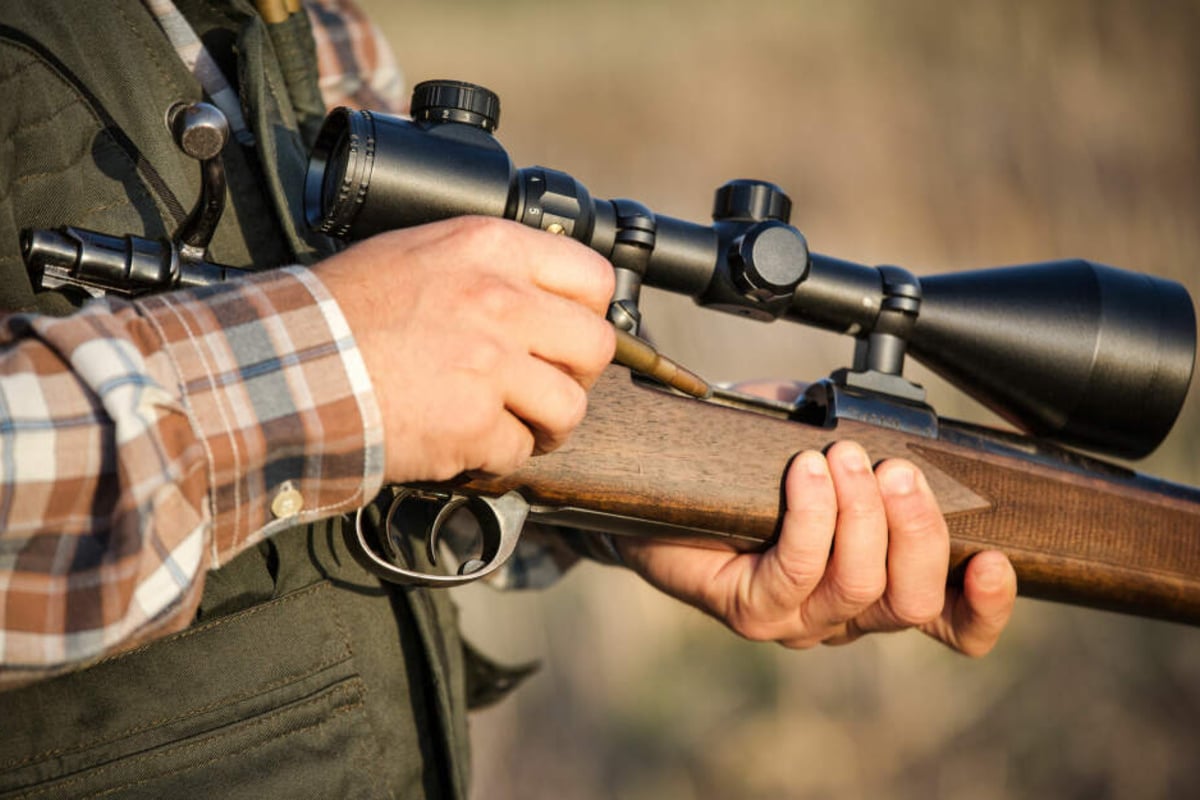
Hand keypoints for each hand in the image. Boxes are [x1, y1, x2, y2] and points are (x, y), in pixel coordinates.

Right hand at [315, 217, 615, 483]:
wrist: (288, 363)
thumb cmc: (340, 310)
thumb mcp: (419, 254)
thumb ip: (486, 268)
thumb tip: (537, 294)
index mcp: (491, 248)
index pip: (593, 277)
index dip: (588, 314)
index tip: (569, 335)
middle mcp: (502, 300)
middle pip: (595, 346)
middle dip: (577, 374)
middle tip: (546, 385)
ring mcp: (492, 365)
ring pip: (570, 407)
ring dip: (547, 424)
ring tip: (514, 423)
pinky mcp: (474, 423)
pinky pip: (518, 450)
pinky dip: (496, 456)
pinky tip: (466, 442)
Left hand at [615, 441, 1017, 656]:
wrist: (659, 486)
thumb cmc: (747, 465)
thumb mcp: (820, 438)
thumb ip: (867, 436)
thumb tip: (897, 417)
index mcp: (878, 583)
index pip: (952, 622)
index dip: (984, 605)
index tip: (997, 559)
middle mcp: (844, 614)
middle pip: (912, 602)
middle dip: (917, 530)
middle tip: (898, 470)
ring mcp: (796, 619)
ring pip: (858, 588)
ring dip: (861, 516)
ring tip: (842, 457)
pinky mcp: (749, 611)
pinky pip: (794, 572)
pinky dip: (811, 517)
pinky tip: (805, 473)